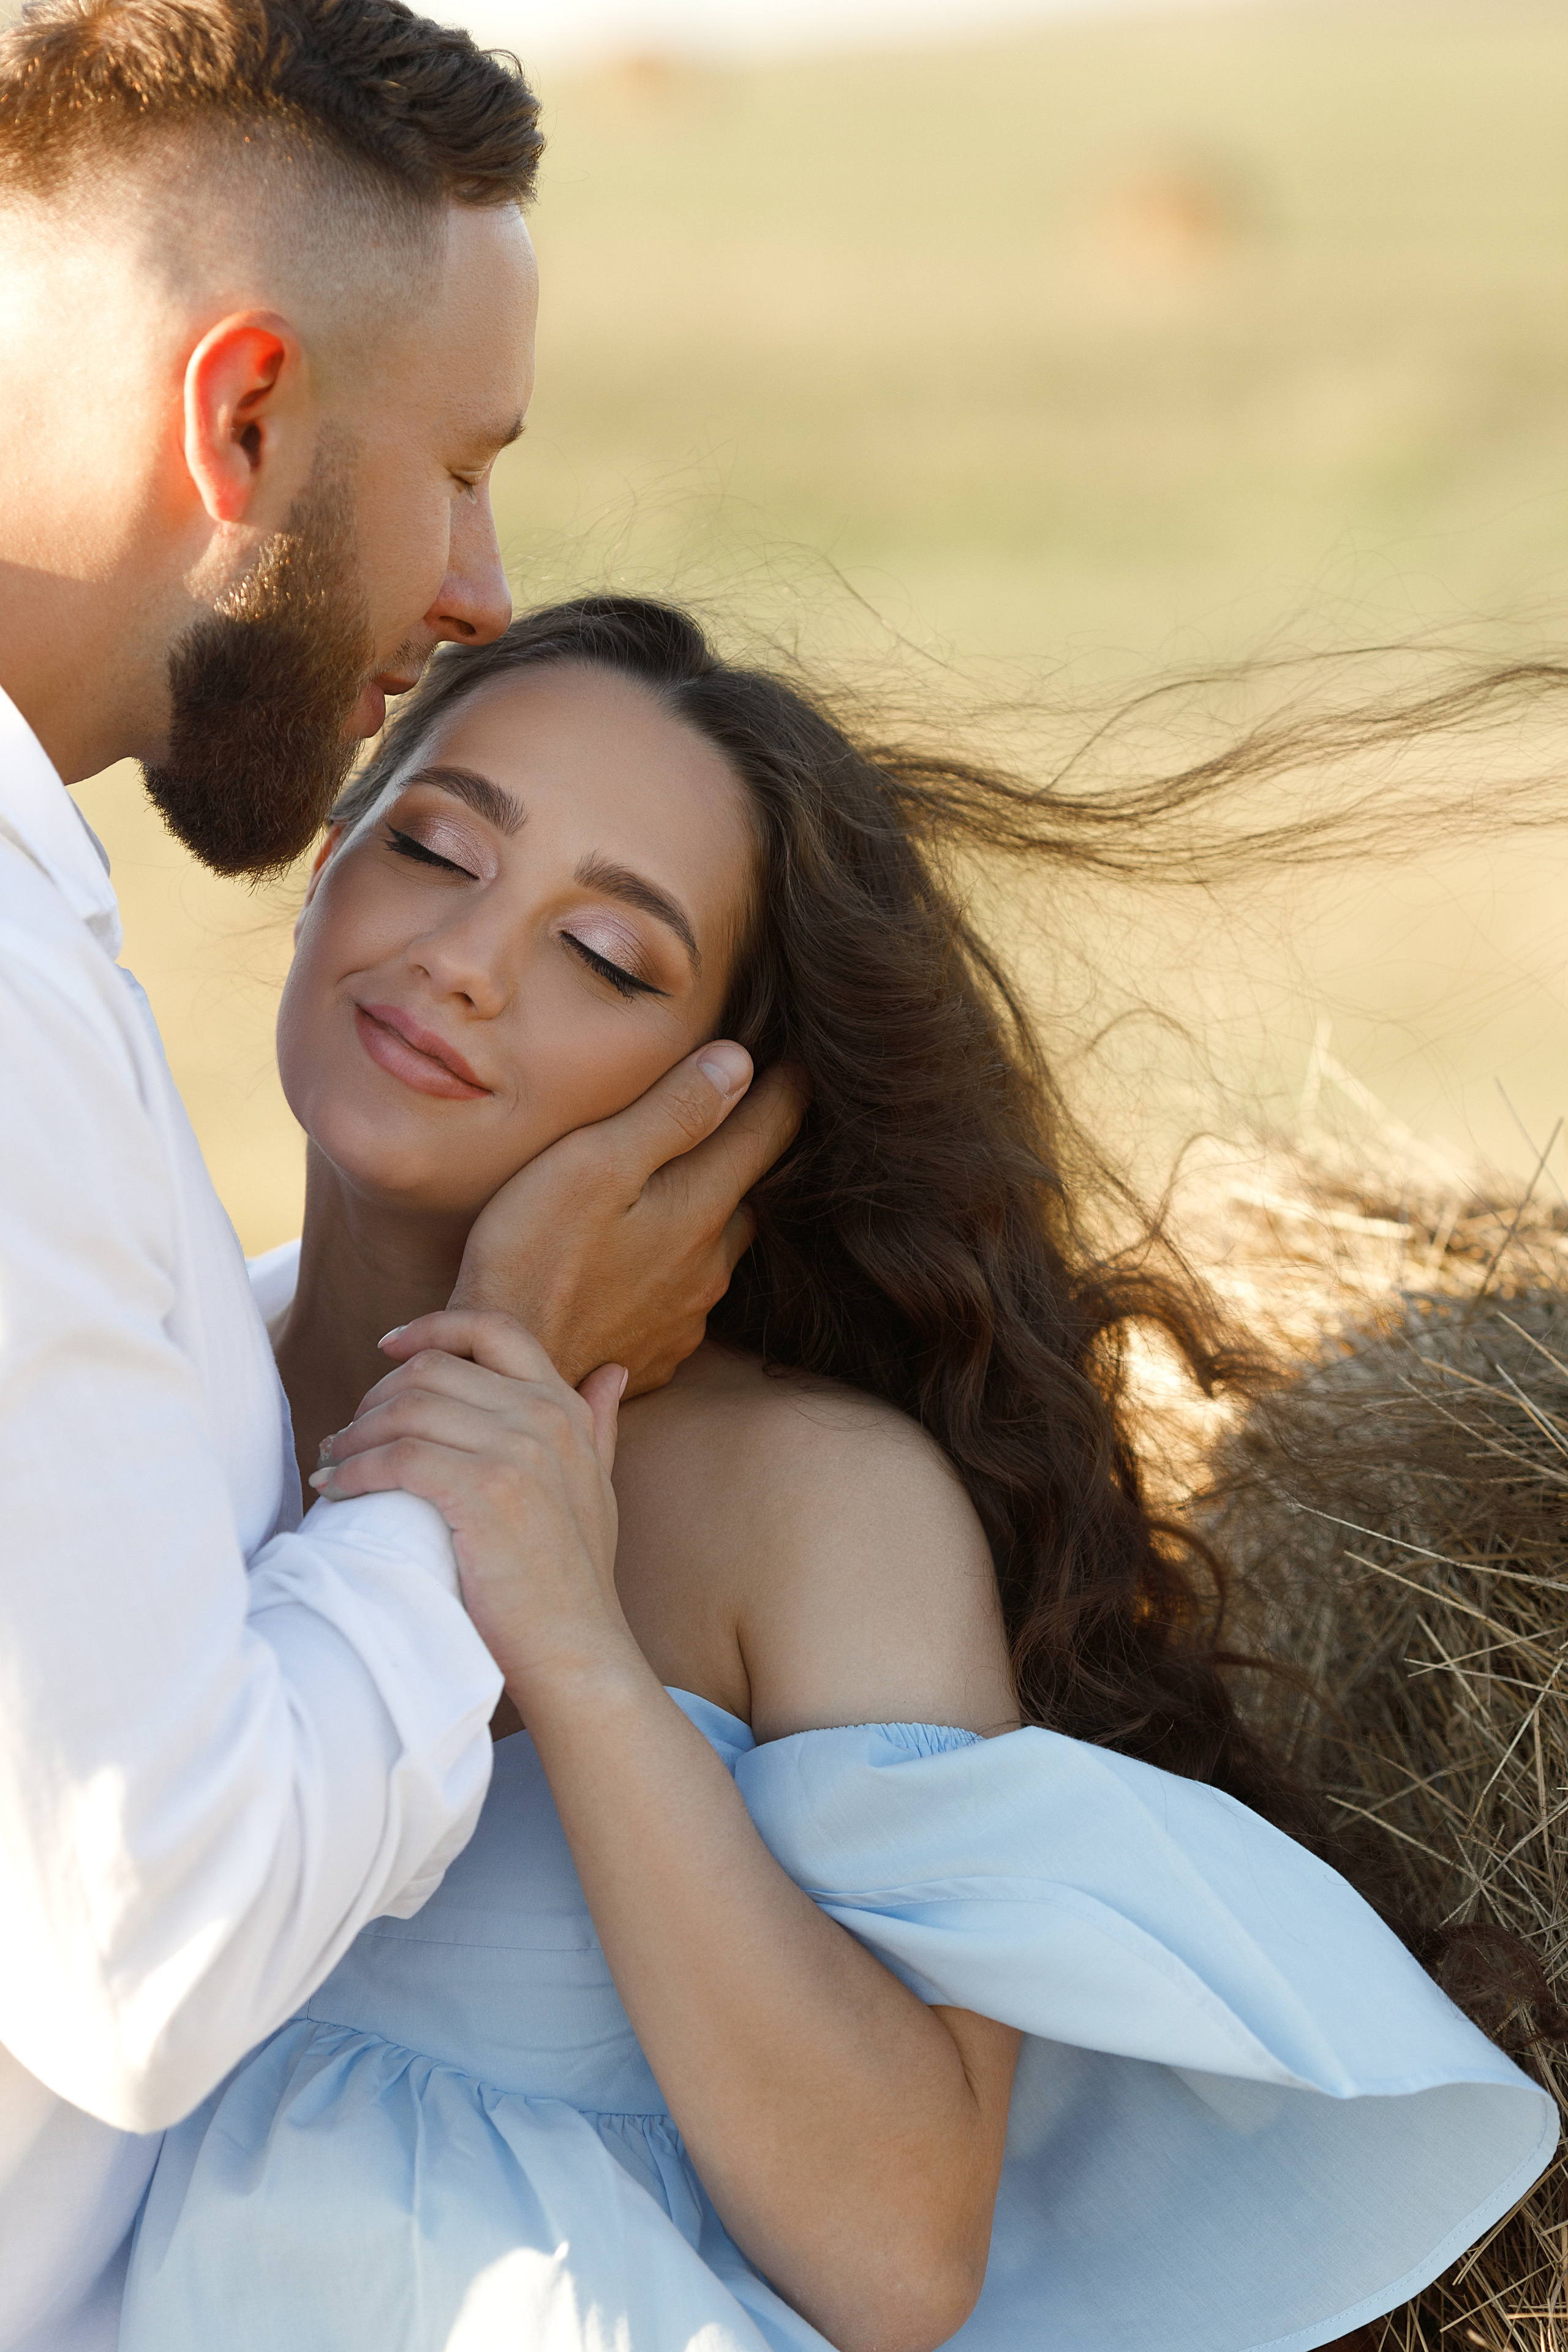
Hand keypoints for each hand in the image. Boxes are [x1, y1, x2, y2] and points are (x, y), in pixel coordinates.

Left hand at [309, 1309, 631, 1695]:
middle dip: (375, 1395)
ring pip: (407, 1409)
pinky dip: (356, 1470)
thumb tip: (608, 1370)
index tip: (388, 1346)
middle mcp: (544, 1418)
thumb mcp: (597, 1486)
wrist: (578, 1650)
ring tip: (333, 1462)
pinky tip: (337, 1489)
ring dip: (355, 1434)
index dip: (432, 1327)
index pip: (494, 1330)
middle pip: (432, 1370)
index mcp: (564, 1409)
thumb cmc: (574, 1578)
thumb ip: (597, 1424)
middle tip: (347, 1433)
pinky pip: (399, 1457)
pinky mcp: (485, 1493)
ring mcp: (518, 1453)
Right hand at [450, 1044, 806, 1394]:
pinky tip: (630, 1265)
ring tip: (662, 1193)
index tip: (797, 1057)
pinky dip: (669, 1271)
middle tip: (722, 1119)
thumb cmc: (534, 1259)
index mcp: (702, 1207)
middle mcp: (711, 1265)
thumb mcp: (595, 1164)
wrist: (510, 1377)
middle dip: (740, 1155)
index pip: (771, 1130)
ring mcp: (689, 1315)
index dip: (786, 1087)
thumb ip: (671, 1113)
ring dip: (701, 1217)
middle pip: (746, 1193)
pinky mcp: (660, 1351)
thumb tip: (741, 1064)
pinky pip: (683, 1297)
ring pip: (714, 1248)